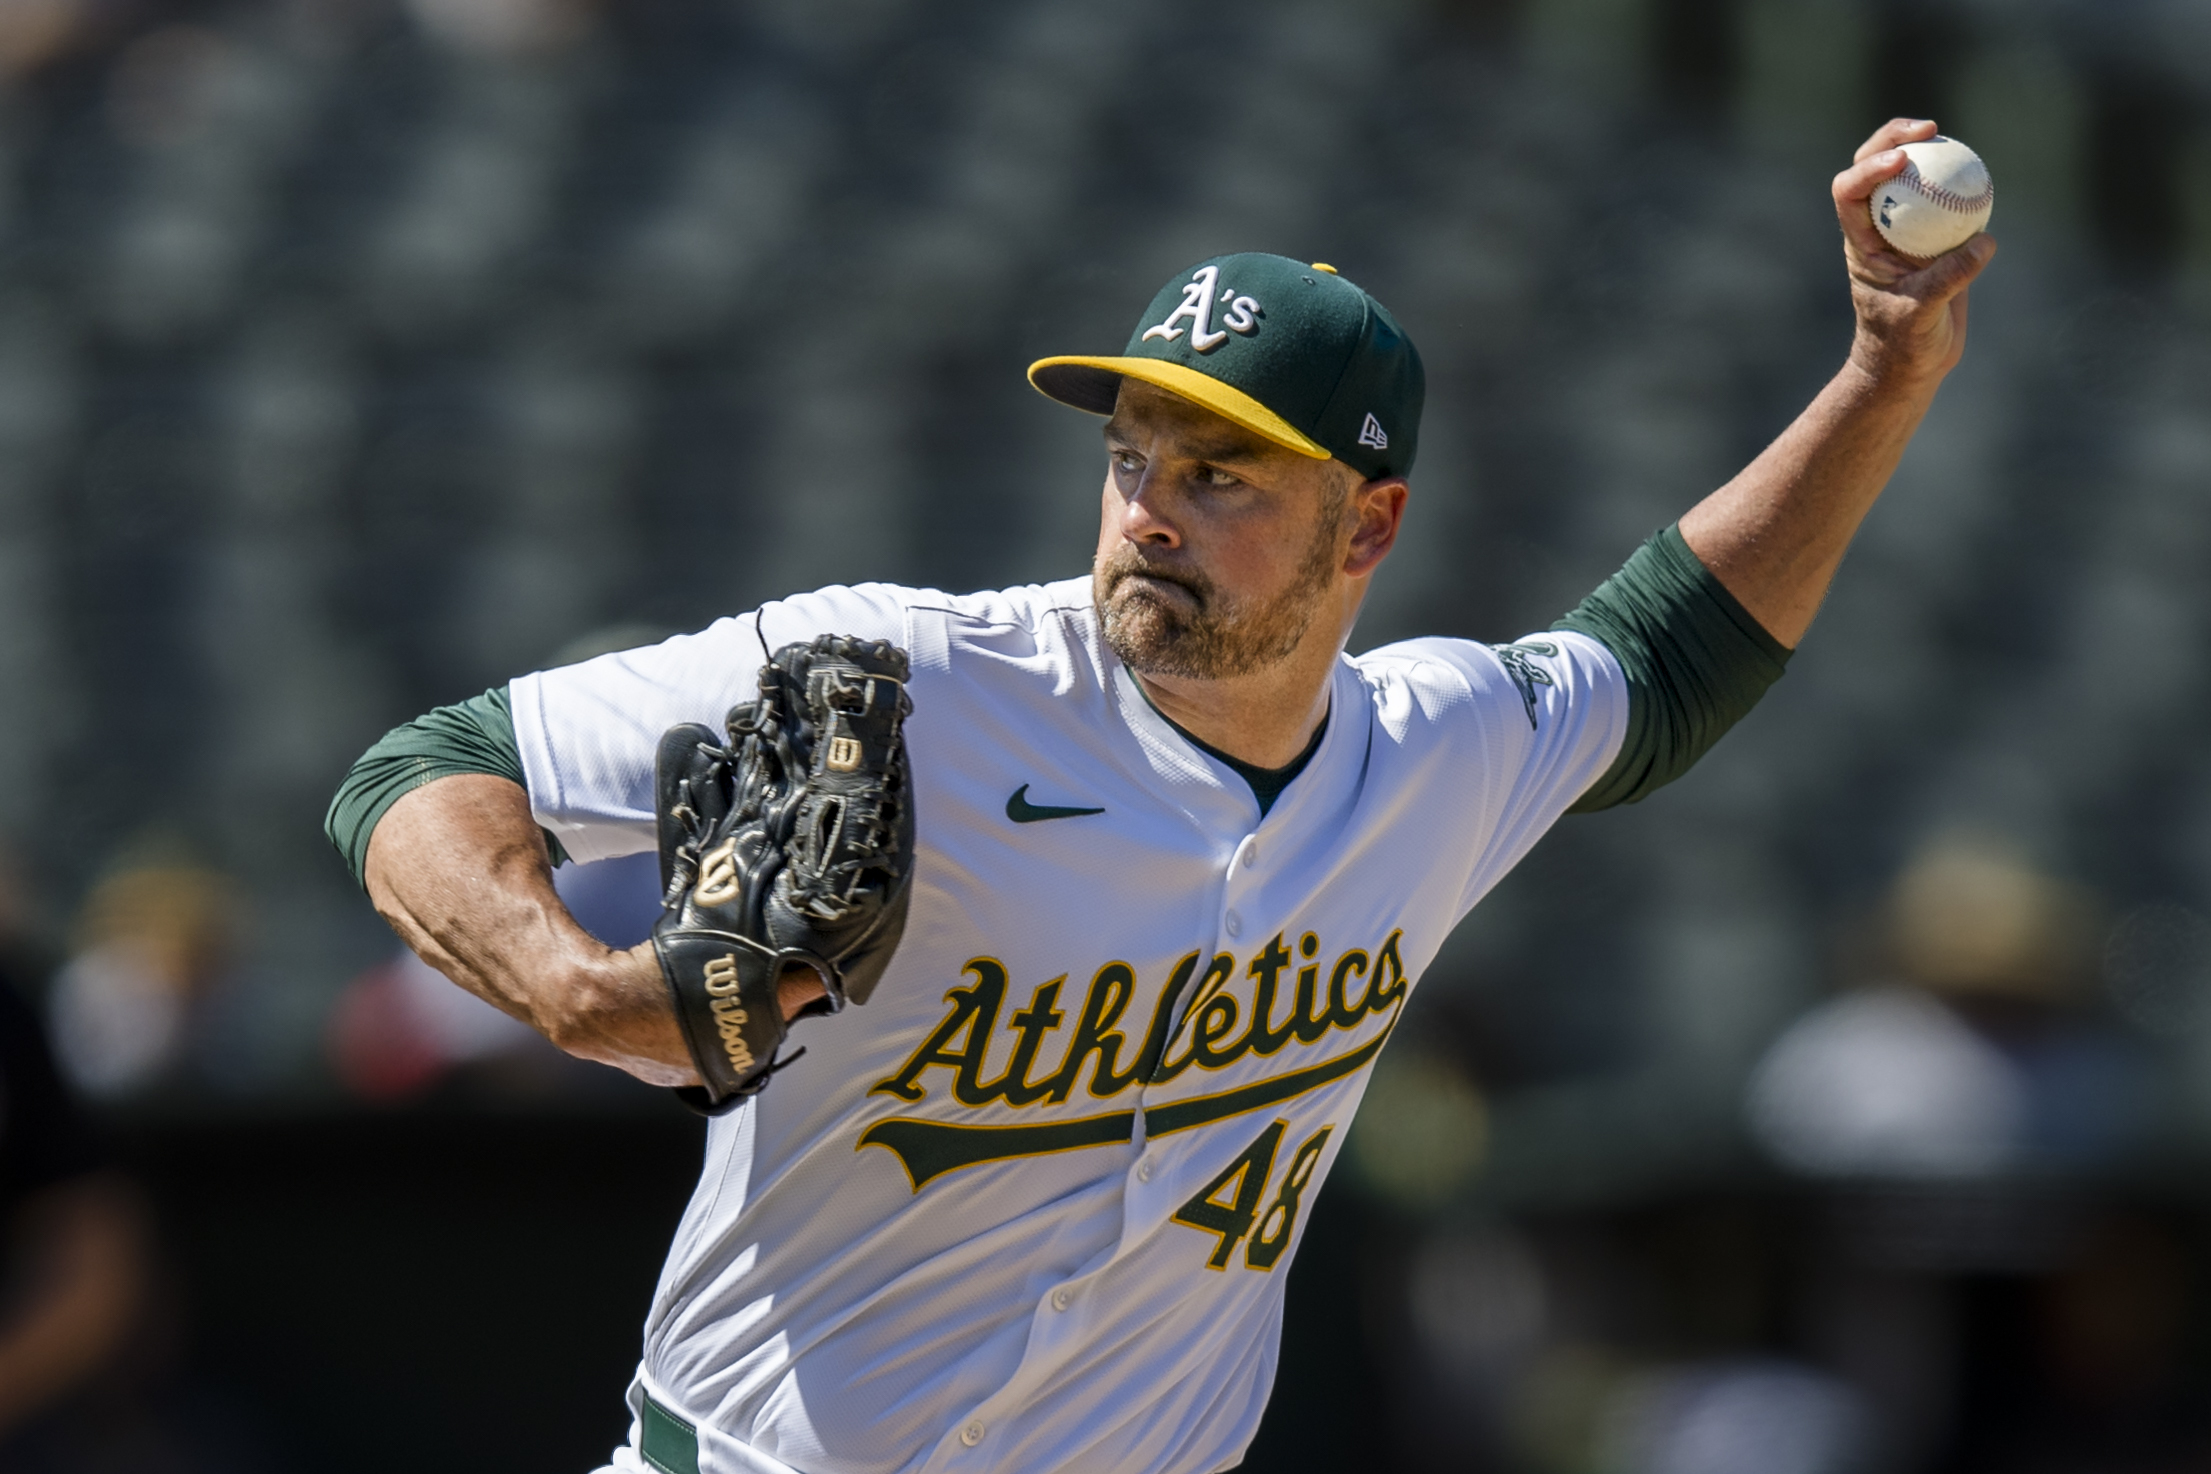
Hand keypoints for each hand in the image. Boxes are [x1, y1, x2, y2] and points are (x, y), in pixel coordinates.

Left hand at [1832, 118, 1997, 387]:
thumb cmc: (1903, 344)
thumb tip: (1983, 241)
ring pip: (1911, 178)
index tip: (1901, 160)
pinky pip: (1947, 200)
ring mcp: (1908, 229)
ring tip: (1951, 138)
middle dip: (1893, 138)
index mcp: (1862, 242)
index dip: (1868, 167)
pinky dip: (1961, 183)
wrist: (1911, 364)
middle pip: (1874, 169)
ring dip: (1928, 152)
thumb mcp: (1921, 314)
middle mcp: (1880, 228)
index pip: (1849, 192)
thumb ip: (1950, 277)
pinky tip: (1981, 175)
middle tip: (1929, 129)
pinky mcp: (1937, 238)